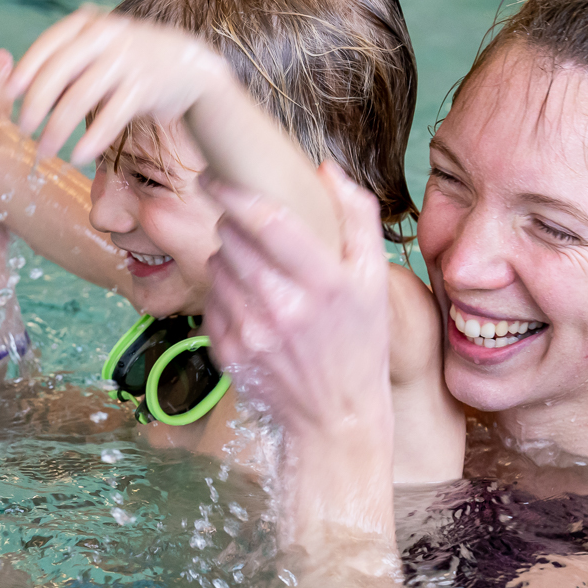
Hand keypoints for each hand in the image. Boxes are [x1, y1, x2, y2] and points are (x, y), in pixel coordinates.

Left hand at [0, 6, 239, 164]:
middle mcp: (106, 35)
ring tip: (45, 152)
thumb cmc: (130, 62)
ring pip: (80, 97)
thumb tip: (12, 84)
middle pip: (57, 73)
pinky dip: (91, 139)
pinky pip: (110, 116)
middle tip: (23, 131)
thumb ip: (63, 60)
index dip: (24, 71)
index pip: (47, 45)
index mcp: (88, 23)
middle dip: (35, 106)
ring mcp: (127, 59)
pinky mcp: (144, 86)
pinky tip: (78, 157)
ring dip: (57, 129)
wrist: (190, 65)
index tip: (10, 97)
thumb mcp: (98, 48)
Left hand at [203, 163, 396, 549]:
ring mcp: (253, 332)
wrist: (336, 418)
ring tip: (259, 273)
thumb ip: (357, 217)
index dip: (233, 192)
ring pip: (217, 265)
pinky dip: (226, 293)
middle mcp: (284, 306)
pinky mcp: (229, 351)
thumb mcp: (375, 281)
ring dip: (229, 258)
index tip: (215, 176)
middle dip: (234, 224)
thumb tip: (327, 169)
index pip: (266, 220)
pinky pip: (212, 300)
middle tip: (248, 228)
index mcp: (325, 282)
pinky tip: (252, 305)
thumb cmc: (360, 344)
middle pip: (234, 239)